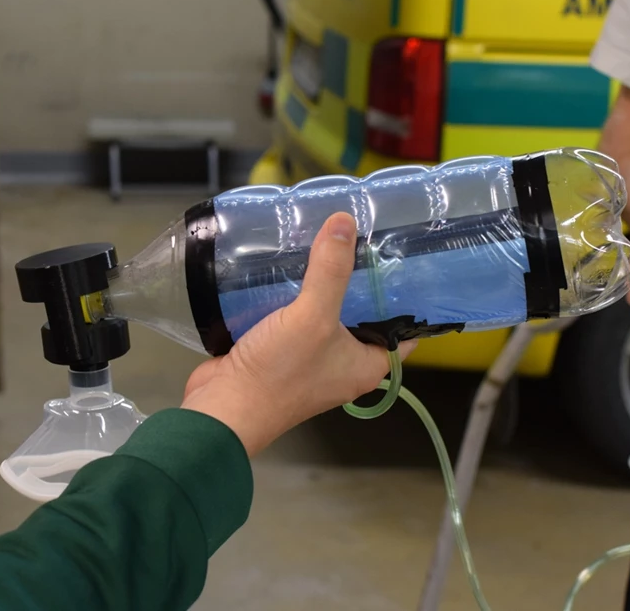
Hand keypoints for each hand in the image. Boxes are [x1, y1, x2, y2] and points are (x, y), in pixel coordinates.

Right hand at [182, 212, 416, 455]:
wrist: (223, 408)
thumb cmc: (279, 374)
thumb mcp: (313, 317)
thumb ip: (331, 270)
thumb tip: (345, 222)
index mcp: (368, 365)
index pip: (402, 328)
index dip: (406, 295)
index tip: (404, 259)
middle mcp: (343, 364)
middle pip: (361, 314)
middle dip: (358, 280)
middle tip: (360, 238)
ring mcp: (310, 359)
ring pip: (324, 312)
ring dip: (321, 284)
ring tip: (326, 242)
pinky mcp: (280, 351)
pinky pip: (292, 316)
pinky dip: (291, 294)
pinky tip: (288, 265)